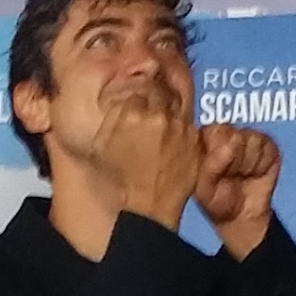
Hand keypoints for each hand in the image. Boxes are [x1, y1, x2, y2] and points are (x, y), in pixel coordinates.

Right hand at [90, 84, 199, 231]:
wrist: (145, 210)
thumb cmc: (121, 181)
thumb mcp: (101, 145)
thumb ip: (111, 116)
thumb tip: (116, 97)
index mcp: (129, 112)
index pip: (135, 85)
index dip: (136, 94)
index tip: (136, 101)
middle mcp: (157, 114)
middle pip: (158, 91)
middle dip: (153, 98)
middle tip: (149, 112)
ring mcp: (178, 127)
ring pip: (176, 106)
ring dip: (168, 113)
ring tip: (161, 129)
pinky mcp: (194, 141)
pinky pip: (188, 126)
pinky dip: (181, 131)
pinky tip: (173, 143)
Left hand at [194, 123, 280, 258]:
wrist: (242, 217)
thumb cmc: (217, 201)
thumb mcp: (205, 189)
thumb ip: (211, 166)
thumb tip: (231, 144)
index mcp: (204, 139)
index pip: (211, 132)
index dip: (216, 154)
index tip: (215, 173)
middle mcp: (225, 132)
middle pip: (233, 133)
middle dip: (233, 159)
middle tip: (230, 175)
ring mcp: (247, 135)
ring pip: (251, 141)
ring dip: (247, 164)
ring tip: (242, 176)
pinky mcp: (267, 143)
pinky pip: (267, 148)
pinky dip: (261, 165)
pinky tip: (255, 173)